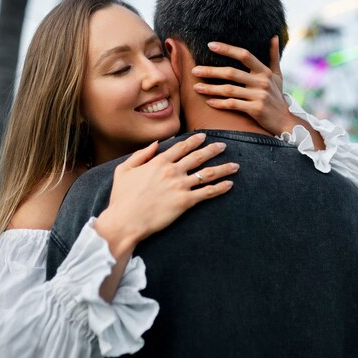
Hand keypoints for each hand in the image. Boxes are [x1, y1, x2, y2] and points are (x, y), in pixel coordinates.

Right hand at [97, 133, 238, 246]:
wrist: (125, 221)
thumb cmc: (122, 197)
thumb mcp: (124, 170)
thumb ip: (140, 155)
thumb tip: (155, 144)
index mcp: (159, 162)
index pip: (181, 147)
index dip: (194, 140)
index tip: (204, 136)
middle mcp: (172, 171)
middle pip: (198, 156)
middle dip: (212, 149)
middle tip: (223, 146)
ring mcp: (180, 186)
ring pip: (207, 173)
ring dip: (223, 168)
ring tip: (235, 165)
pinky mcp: (185, 202)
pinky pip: (207, 192)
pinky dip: (220, 188)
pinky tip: (230, 184)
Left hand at [191, 36, 297, 135]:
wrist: (285, 121)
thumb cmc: (277, 97)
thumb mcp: (278, 76)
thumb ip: (274, 56)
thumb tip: (274, 36)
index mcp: (264, 71)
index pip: (244, 55)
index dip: (227, 49)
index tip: (210, 45)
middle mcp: (261, 82)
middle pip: (231, 73)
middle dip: (211, 71)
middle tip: (194, 70)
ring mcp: (258, 96)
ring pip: (229, 90)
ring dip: (210, 89)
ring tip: (196, 88)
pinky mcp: (255, 109)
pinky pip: (232, 104)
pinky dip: (219, 103)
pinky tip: (208, 102)